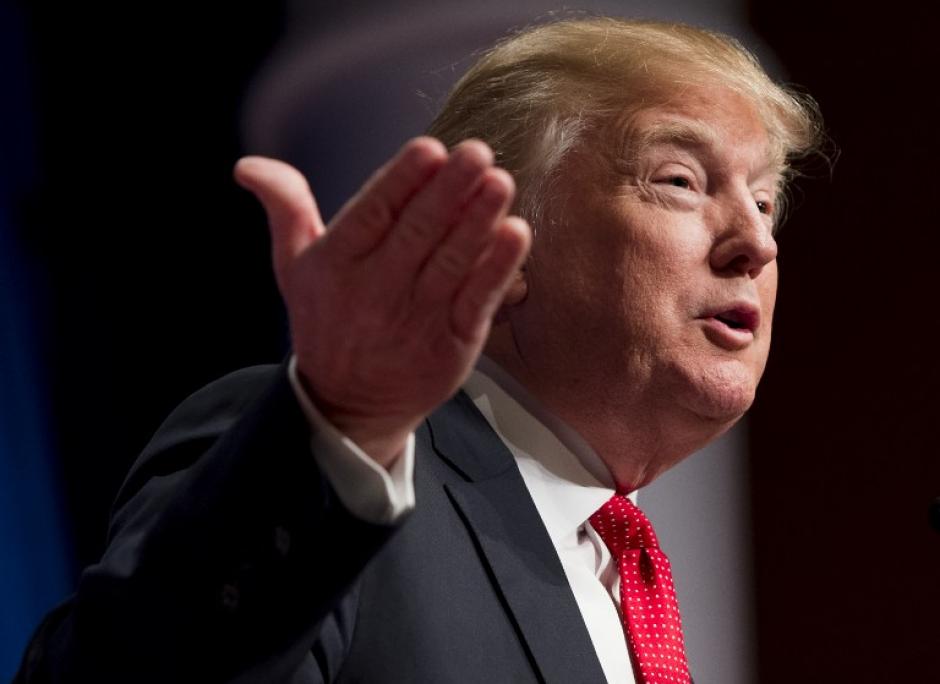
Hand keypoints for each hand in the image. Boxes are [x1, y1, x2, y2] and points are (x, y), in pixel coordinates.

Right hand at [234, 138, 530, 466]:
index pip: (372, 213)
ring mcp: (417, 319)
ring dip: (478, 221)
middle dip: (449, 191)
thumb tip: (248, 166)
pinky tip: (514, 234)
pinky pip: (477, 300)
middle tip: (476, 153)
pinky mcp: (452, 345)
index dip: (401, 181)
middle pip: (417, 232)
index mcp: (337, 263)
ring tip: (499, 183)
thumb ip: (285, 209)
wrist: (349, 404)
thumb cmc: (326, 321)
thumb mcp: (293, 267)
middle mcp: (376, 290)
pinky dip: (497, 268)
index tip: (429, 149)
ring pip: (451, 262)